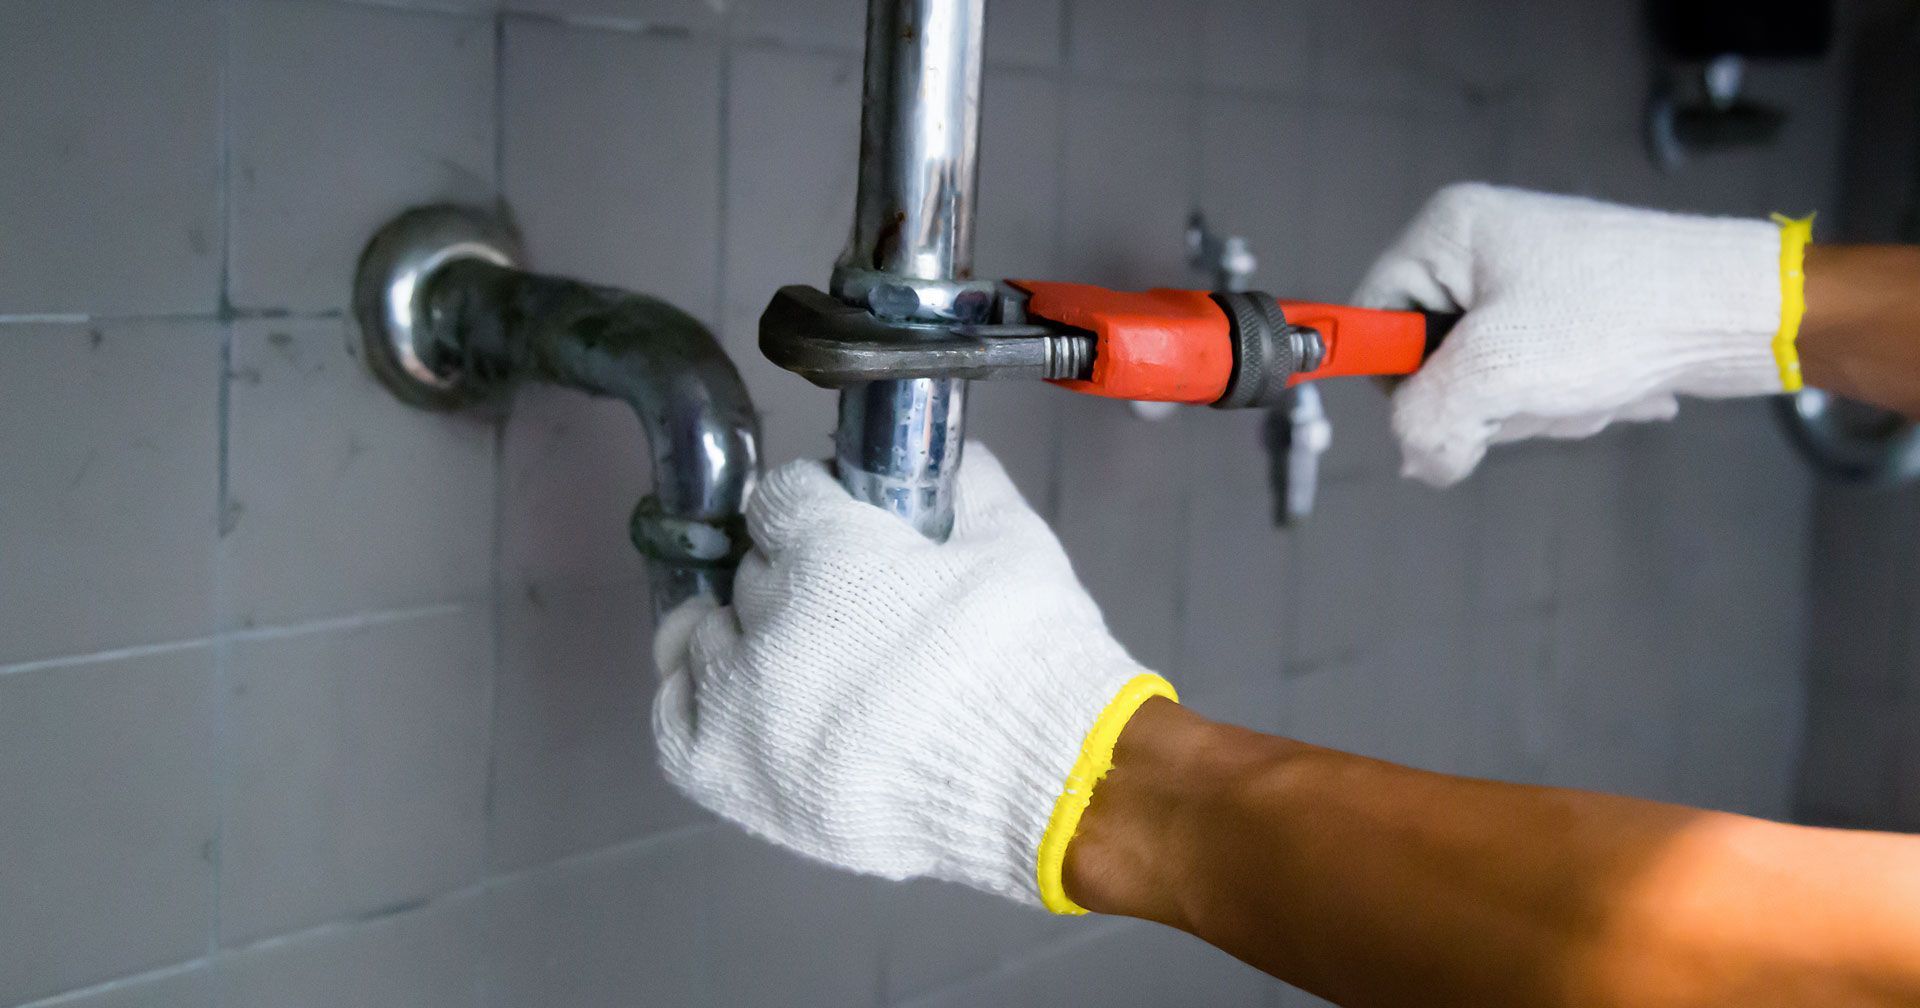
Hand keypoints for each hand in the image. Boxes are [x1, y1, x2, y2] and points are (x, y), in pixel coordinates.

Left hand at [652, 444, 1174, 910]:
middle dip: (793, 573)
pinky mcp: (730, 775)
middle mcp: (770, 625)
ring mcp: (743, 706)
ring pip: (707, 638)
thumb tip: (948, 462)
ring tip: (803, 659)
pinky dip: (697, 700)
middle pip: (749, 571)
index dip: (816, 507)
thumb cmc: (1033, 658)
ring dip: (747, 637)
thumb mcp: (1013, 541)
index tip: (841, 523)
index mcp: (831, 554)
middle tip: (845, 603)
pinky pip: (675, 718)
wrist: (1052, 781)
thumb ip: (967, 485)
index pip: (780, 499)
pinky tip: (735, 697)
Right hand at [1354, 183, 1793, 485]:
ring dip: (1534, 406)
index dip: (1398, 376)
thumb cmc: (1615, 321)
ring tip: (1587, 389)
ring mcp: (1534, 275)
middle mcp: (1484, 244)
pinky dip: (1570, 395)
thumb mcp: (1494, 376)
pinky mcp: (1578, 307)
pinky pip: (1538, 372)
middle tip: (1535, 393)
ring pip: (1489, 376)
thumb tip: (1419, 460)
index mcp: (1448, 232)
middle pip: (1431, 356)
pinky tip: (1615, 384)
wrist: (1744, 310)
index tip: (1446, 404)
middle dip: (1485, 398)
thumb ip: (1424, 422)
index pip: (1371, 317)